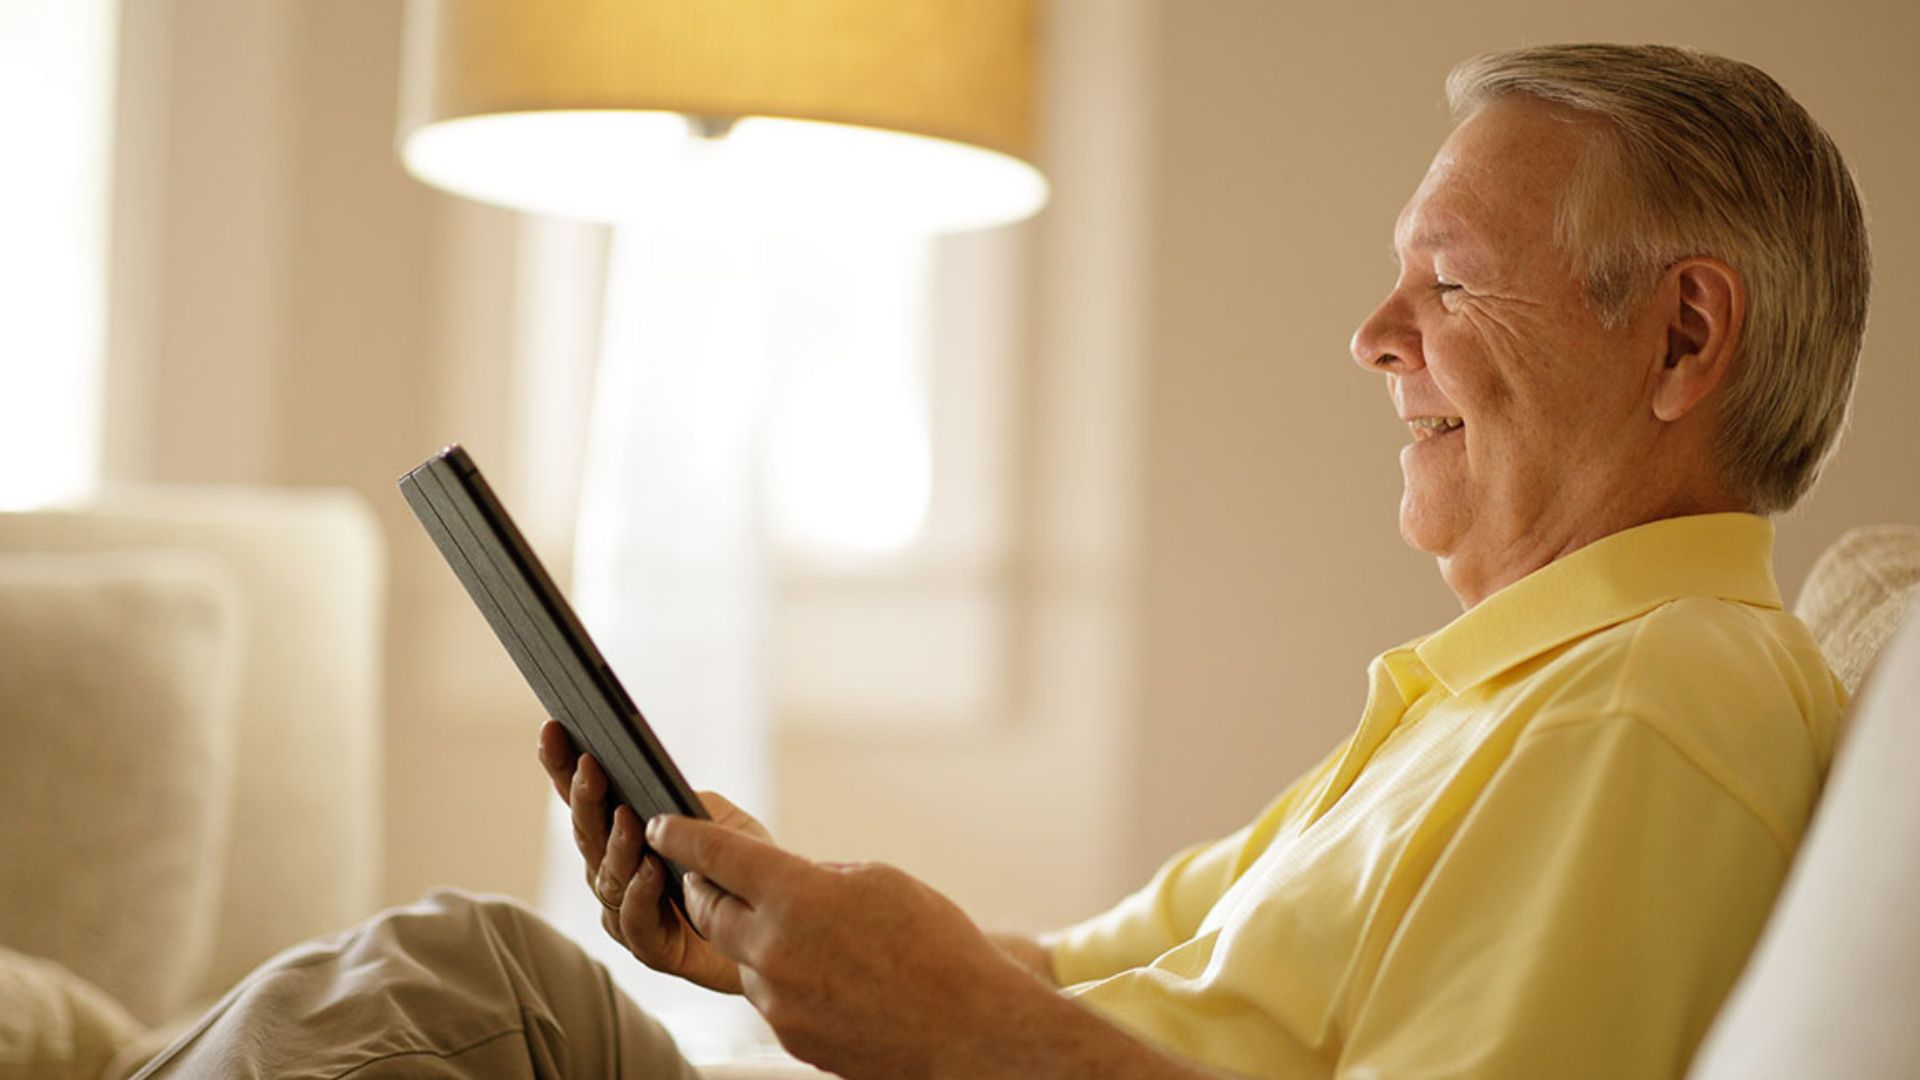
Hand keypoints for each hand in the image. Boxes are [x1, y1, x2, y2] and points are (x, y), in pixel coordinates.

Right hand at [536, 720, 765, 993]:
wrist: (774, 929)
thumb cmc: (741, 870)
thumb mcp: (723, 824)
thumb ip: (688, 809)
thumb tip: (657, 795)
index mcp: (624, 834)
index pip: (585, 798)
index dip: (562, 767)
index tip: (553, 728)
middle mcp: (615, 870)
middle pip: (586, 833)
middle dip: (585, 797)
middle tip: (590, 766)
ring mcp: (627, 909)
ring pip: (605, 877)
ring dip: (616, 846)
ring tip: (628, 817)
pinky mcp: (652, 946)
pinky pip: (634, 921)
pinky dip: (640, 894)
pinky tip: (651, 870)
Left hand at [646, 813, 1049, 1077]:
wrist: (967, 1031)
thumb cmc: (936, 949)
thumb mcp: (879, 881)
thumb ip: (819, 876)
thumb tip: (787, 882)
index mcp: (796, 896)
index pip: (717, 855)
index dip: (684, 835)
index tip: (662, 824)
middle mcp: (773, 949)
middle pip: (710, 909)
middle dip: (705, 887)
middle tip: (717, 874)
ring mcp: (777, 999)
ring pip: (740, 956)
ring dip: (755, 938)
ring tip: (809, 934)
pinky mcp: (788, 1035)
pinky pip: (769, 994)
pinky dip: (783, 977)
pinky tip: (827, 974)